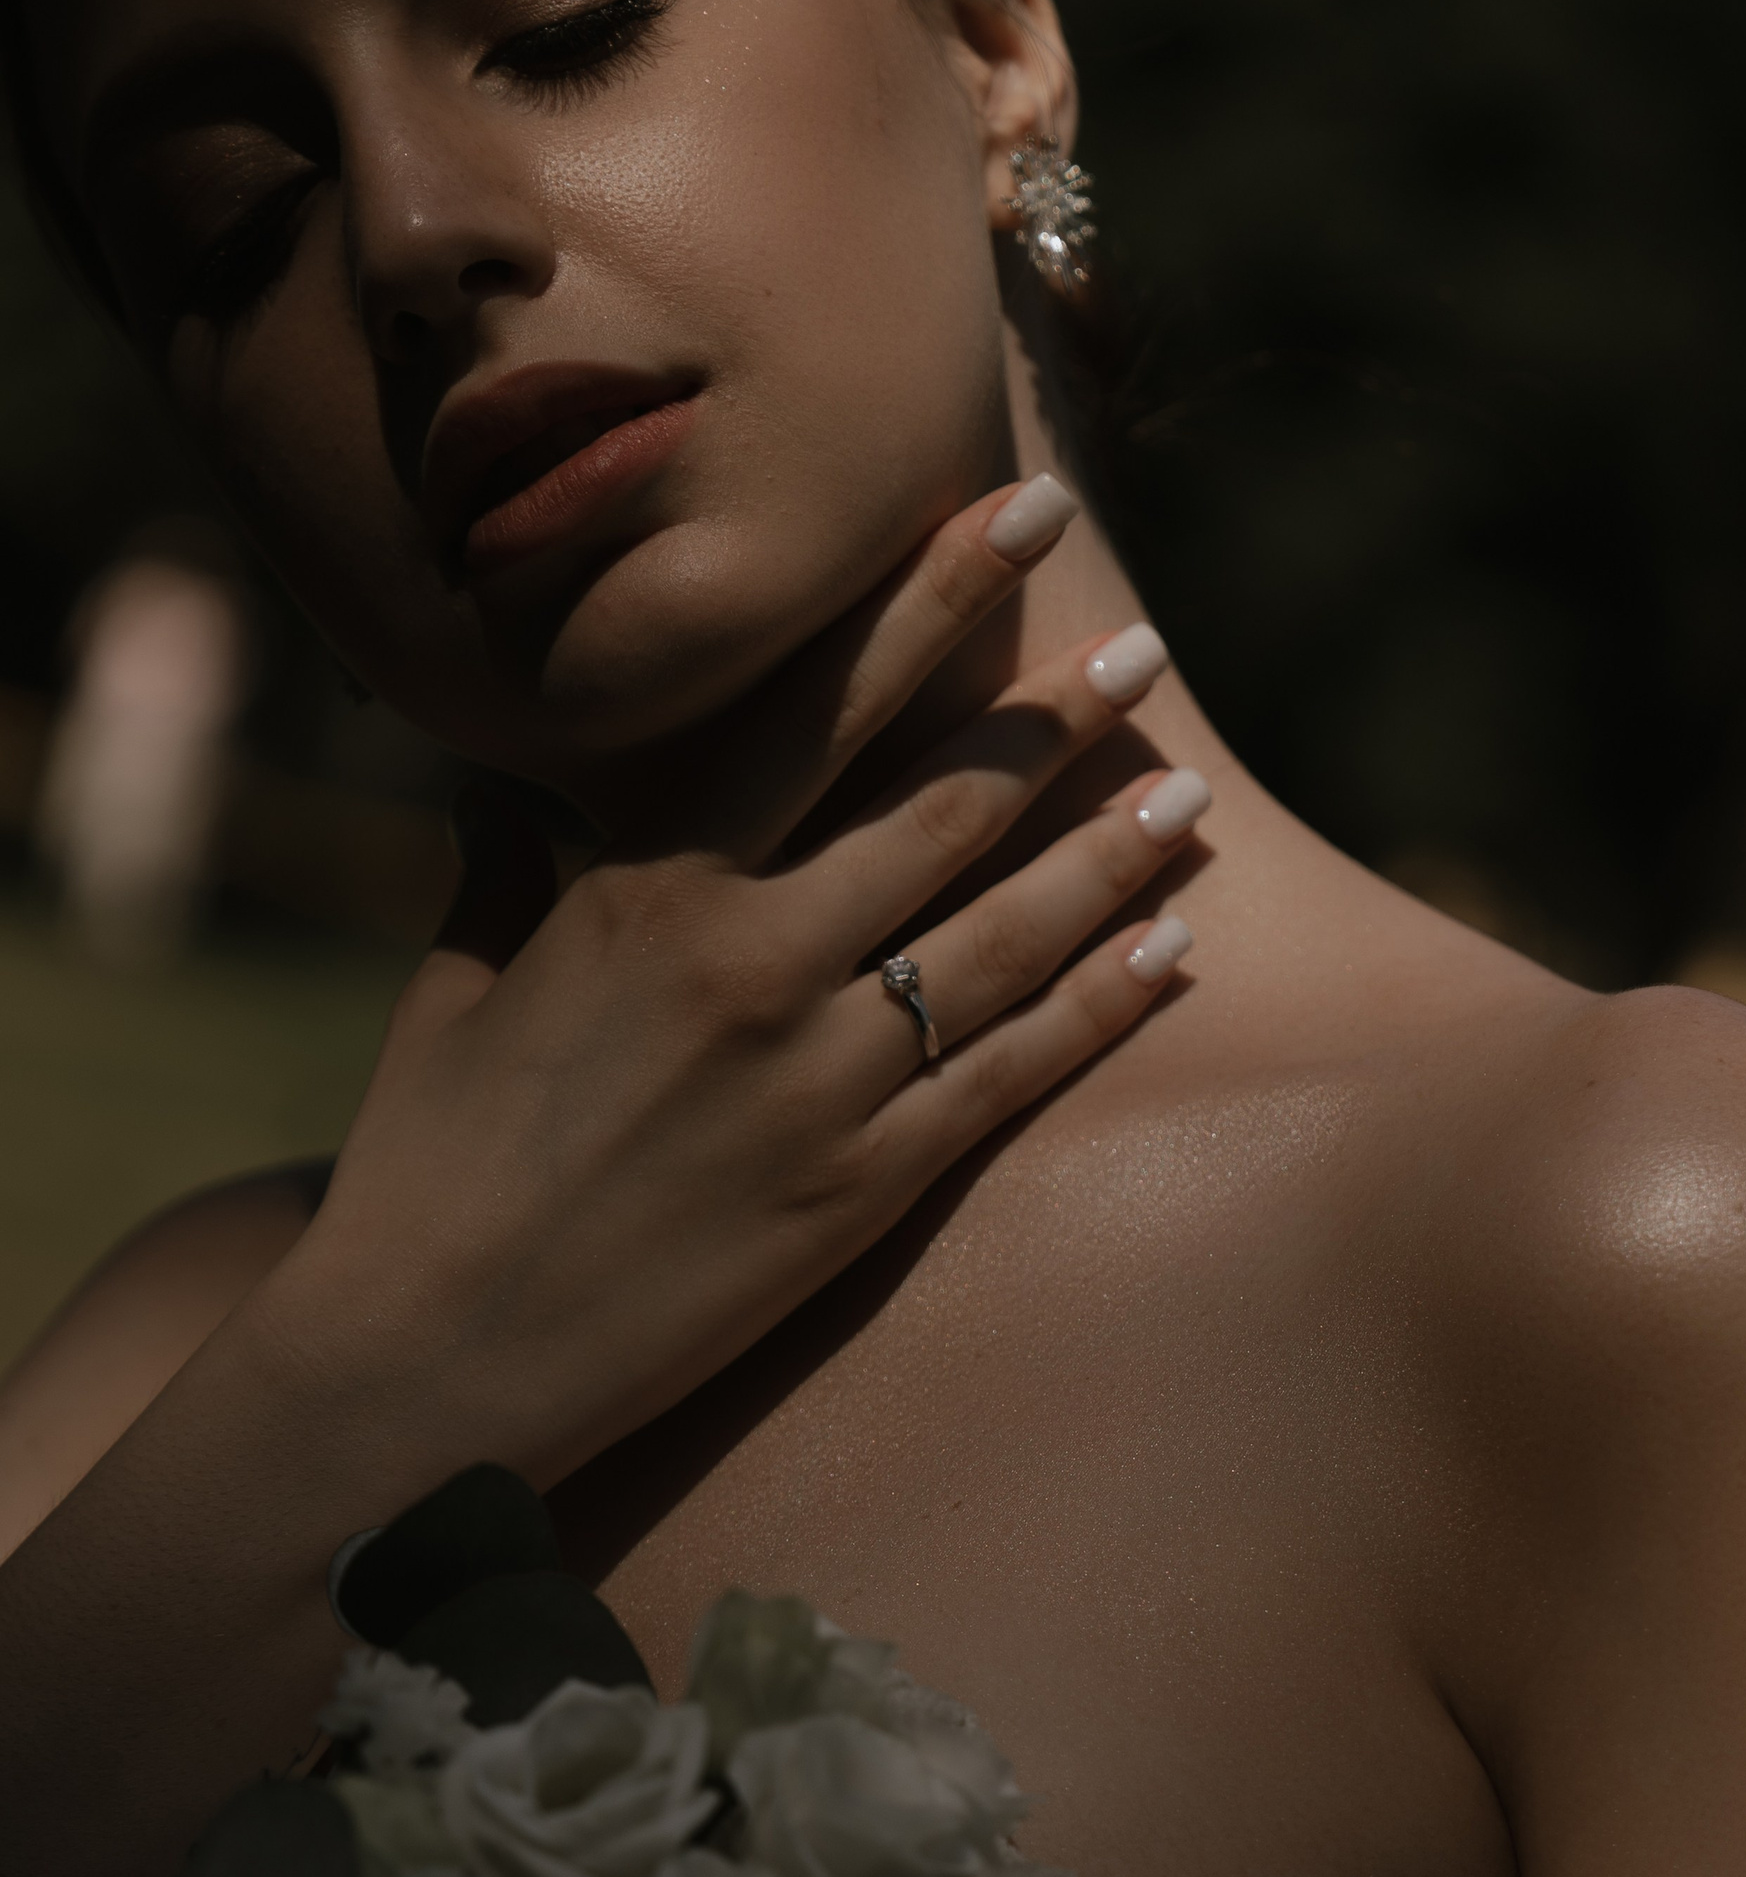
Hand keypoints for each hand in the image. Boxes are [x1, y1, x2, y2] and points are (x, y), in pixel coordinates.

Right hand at [282, 478, 1202, 1484]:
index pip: (814, 710)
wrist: (429, 1359)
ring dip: (1106, 860)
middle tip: (1148, 651)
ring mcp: (812, 1082)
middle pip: (939, 809)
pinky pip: (1004, 1078)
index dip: (927, 603)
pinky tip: (1169, 954)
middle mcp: (748, 964)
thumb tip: (506, 794)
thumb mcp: (450, 993)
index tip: (1010, 517)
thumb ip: (503, 875)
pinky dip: (1096, 1009)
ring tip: (1187, 797)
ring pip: (997, 939)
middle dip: (1053, 719)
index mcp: (644, 892)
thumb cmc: (427, 1172)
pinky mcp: (853, 1192)